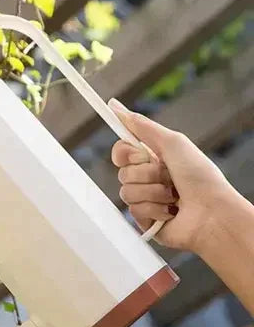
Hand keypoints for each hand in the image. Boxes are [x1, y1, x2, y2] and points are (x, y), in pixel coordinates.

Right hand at [108, 98, 232, 252]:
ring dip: (152, 192)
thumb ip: (141, 125)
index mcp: (153, 159)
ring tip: (173, 196)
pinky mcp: (145, 220)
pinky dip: (154, 209)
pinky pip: (133, 210)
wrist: (212, 212)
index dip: (125, 153)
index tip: (140, 154)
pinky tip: (171, 211)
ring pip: (126, 192)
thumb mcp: (172, 141)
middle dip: (146, 174)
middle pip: (122, 172)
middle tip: (167, 176)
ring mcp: (146, 200)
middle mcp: (148, 179)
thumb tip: (114, 106)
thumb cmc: (199, 176)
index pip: (121, 152)